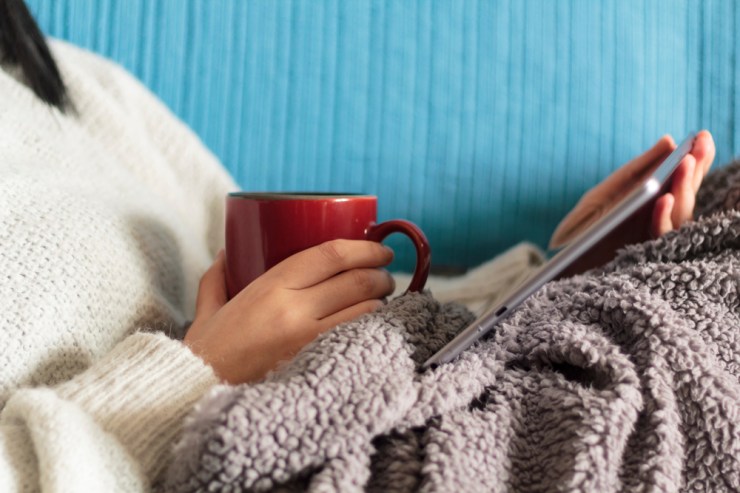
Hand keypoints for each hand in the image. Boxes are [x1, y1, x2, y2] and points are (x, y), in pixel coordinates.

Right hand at [184, 240, 395, 383]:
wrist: (199, 394)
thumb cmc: (206, 351)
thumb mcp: (208, 308)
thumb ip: (217, 277)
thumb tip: (227, 253)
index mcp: (271, 286)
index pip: (331, 255)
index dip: (363, 248)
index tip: (379, 249)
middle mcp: (294, 309)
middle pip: (356, 280)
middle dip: (381, 274)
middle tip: (386, 275)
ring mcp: (309, 340)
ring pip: (365, 310)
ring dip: (381, 301)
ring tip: (382, 299)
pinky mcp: (316, 365)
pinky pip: (357, 339)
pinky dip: (371, 328)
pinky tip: (373, 325)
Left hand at [551, 130, 714, 274]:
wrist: (564, 253)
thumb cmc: (587, 221)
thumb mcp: (610, 189)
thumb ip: (640, 167)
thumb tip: (669, 140)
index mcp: (657, 203)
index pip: (684, 180)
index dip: (698, 159)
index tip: (703, 136)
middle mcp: (662, 221)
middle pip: (686, 196)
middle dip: (693, 172)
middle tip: (697, 148)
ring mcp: (655, 238)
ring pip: (680, 215)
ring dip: (683, 190)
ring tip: (685, 165)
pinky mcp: (644, 256)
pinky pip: (660, 236)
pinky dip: (663, 217)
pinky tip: (662, 198)